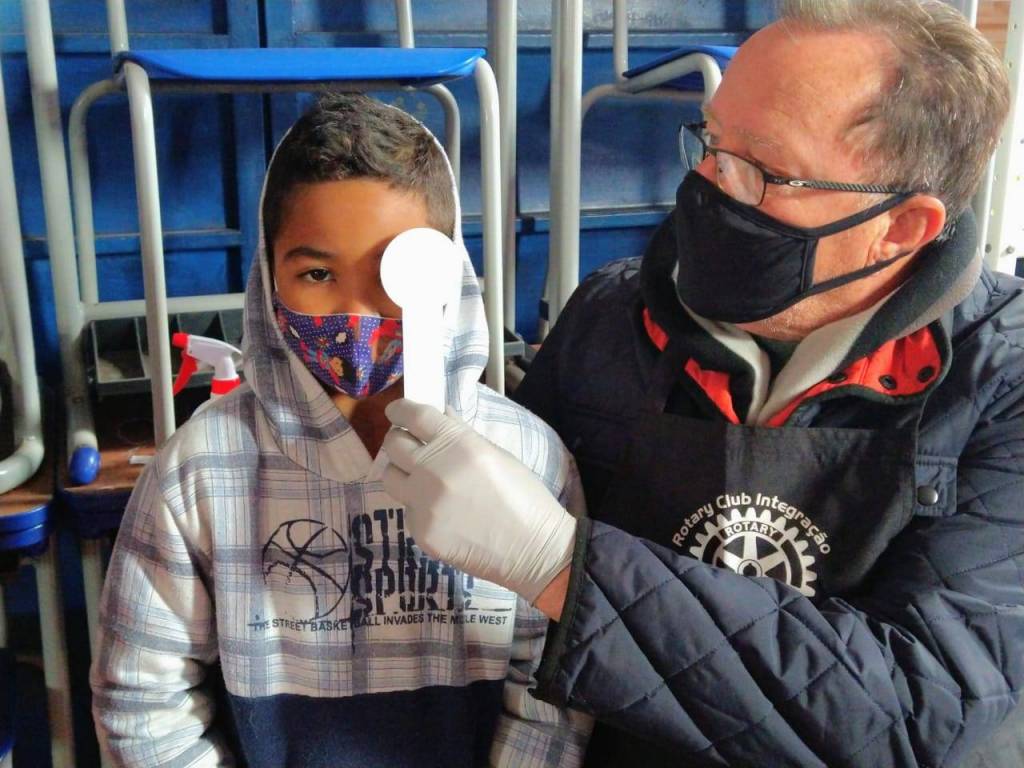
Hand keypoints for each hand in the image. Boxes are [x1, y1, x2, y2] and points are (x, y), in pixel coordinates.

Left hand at [382, 399, 576, 603]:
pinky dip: (420, 506)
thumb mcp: (496, 454)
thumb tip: (441, 415)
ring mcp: (424, 503)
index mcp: (457, 444)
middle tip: (409, 445)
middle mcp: (433, 470)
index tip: (396, 412)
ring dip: (401, 472)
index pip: (413, 416)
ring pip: (391, 477)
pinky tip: (444, 514)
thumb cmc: (524, 496)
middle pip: (393, 444)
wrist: (532, 548)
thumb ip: (462, 433)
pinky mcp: (421, 532)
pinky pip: (408, 510)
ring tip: (421, 479)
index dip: (400, 410)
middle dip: (398, 440)